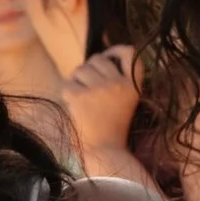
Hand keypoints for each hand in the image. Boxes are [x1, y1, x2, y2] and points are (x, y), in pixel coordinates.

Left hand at [60, 44, 142, 167]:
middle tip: (88, 88)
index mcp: (132, 85)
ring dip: (77, 80)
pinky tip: (74, 106)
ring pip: (80, 69)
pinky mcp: (80, 96)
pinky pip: (67, 84)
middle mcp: (118, 83)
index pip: (130, 53)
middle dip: (89, 69)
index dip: (117, 50)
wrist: (104, 150)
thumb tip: (98, 58)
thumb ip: (117, 80)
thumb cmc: (113, 128)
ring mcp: (99, 89)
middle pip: (98, 59)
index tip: (109, 55)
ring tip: (82, 98)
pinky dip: (67, 94)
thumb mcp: (126, 101)